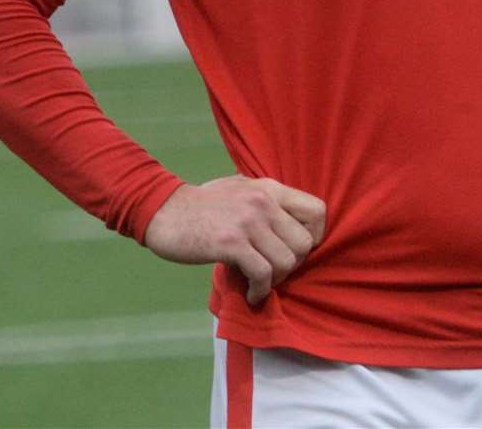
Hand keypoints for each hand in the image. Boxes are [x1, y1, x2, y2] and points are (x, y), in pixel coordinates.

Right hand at [144, 176, 326, 305]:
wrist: (163, 211)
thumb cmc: (202, 204)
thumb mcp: (240, 188)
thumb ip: (266, 200)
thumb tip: (290, 222)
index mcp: (270, 188)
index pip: (318, 211)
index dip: (315, 236)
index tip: (297, 250)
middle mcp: (263, 202)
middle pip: (305, 243)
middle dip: (293, 264)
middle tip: (274, 271)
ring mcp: (248, 222)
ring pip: (287, 262)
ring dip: (275, 280)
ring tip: (259, 283)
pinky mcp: (230, 243)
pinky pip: (262, 274)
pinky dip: (260, 291)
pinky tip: (250, 294)